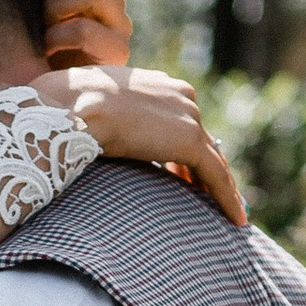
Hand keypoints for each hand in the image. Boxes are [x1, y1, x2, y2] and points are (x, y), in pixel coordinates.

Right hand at [40, 62, 248, 229]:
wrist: (75, 106)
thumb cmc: (69, 106)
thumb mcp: (92, 105)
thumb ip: (106, 115)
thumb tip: (92, 130)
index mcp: (160, 84)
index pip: (180, 121)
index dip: (182, 151)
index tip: (180, 173)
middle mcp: (181, 95)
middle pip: (201, 140)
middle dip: (203, 170)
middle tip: (206, 197)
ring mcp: (188, 116)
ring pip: (212, 158)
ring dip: (219, 187)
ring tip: (227, 214)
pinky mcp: (191, 141)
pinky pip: (216, 174)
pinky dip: (227, 198)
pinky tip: (236, 221)